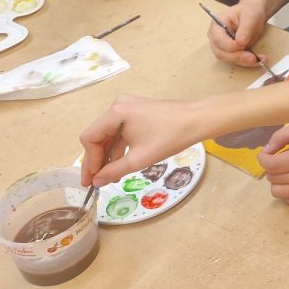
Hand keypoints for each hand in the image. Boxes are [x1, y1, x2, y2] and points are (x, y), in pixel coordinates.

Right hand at [79, 93, 200, 186]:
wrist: (198, 120)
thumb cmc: (170, 138)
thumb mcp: (139, 158)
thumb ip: (114, 171)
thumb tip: (96, 182)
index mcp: (116, 112)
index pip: (90, 138)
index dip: (89, 161)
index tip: (91, 181)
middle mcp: (118, 105)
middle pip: (98, 135)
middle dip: (97, 160)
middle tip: (95, 183)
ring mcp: (129, 106)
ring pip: (110, 134)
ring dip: (108, 155)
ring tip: (109, 177)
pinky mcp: (138, 110)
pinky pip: (121, 130)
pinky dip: (120, 147)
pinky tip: (121, 164)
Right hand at [207, 0, 269, 67]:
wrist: (254, 14)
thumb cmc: (249, 11)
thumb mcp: (250, 15)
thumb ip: (245, 28)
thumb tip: (241, 42)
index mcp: (217, 25)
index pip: (218, 39)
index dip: (229, 45)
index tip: (243, 44)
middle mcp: (216, 37)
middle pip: (221, 52)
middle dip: (237, 57)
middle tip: (252, 58)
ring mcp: (222, 46)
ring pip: (228, 59)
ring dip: (243, 61)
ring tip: (258, 59)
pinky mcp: (231, 53)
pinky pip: (236, 60)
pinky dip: (247, 62)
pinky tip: (258, 60)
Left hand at [258, 122, 288, 204]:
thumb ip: (282, 136)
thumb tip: (266, 150)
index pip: (271, 165)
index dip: (262, 158)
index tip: (265, 152)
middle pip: (273, 178)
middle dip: (271, 167)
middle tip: (281, 157)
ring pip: (278, 192)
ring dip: (277, 180)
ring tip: (286, 169)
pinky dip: (287, 191)